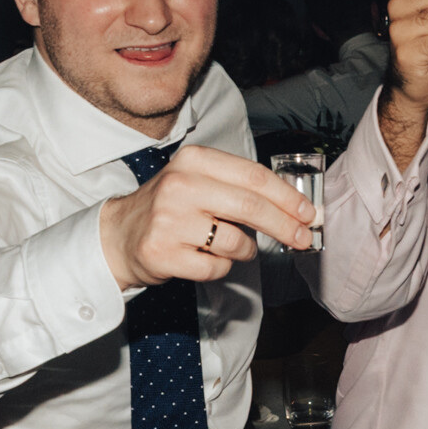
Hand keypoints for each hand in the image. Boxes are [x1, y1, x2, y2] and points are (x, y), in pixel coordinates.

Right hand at [100, 141, 315, 290]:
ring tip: (233, 247)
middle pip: (250, 207)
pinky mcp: (164, 253)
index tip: (308, 213)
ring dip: (246, 250)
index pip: (253, 176)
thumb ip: (239, 186)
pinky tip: (206, 258)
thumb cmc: (170, 208)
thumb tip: (294, 207)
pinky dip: (221, 267)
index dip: (287, 197)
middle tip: (302, 238)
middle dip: (284, 226)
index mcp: (194, 161)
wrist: (119, 234)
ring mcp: (169, 221)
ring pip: (235, 242)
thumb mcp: (198, 180)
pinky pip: (216, 267)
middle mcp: (180, 186)